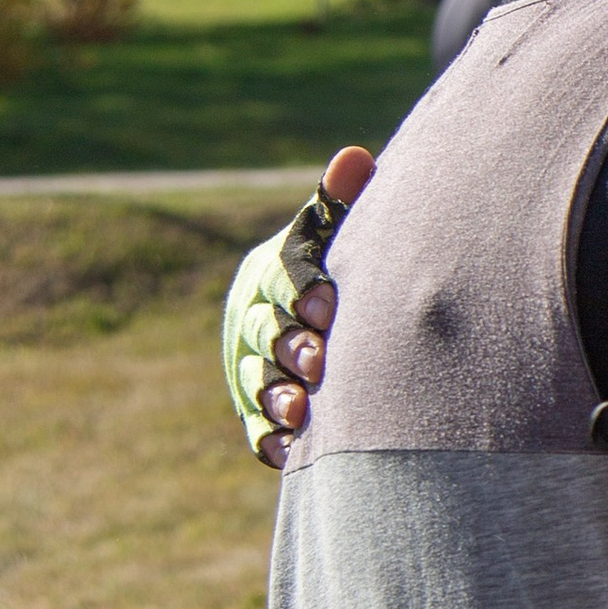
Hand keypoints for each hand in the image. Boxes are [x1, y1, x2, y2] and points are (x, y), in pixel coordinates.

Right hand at [220, 148, 373, 462]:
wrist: (325, 326)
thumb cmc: (342, 272)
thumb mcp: (342, 238)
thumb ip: (345, 204)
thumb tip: (355, 157)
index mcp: (273, 272)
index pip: (284, 277)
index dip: (302, 291)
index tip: (327, 307)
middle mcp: (254, 319)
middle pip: (265, 332)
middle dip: (288, 347)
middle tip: (319, 361)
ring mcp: (251, 367)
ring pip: (256, 382)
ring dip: (276, 395)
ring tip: (302, 409)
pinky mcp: (257, 412)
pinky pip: (258, 430)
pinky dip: (273, 441)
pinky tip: (294, 451)